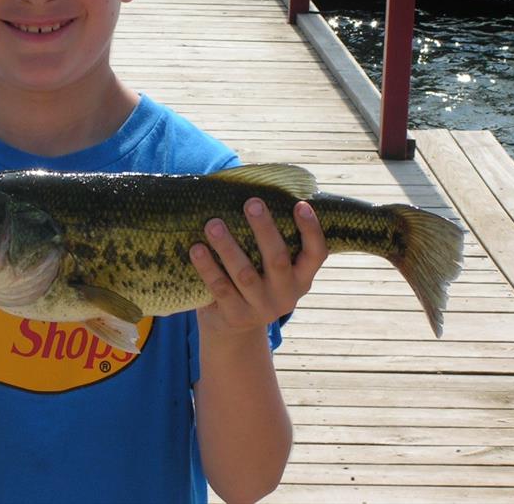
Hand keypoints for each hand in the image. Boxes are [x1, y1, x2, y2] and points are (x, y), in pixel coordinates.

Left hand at [189, 199, 326, 341]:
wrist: (235, 330)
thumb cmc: (255, 279)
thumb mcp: (270, 266)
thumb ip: (270, 239)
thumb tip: (250, 185)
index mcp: (302, 277)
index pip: (316, 253)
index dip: (311, 230)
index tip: (300, 204)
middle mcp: (286, 294)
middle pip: (277, 259)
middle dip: (264, 229)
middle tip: (251, 202)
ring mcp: (261, 308)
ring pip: (245, 275)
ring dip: (228, 247)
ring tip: (213, 223)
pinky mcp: (235, 316)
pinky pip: (220, 289)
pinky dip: (207, 268)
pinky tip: (196, 249)